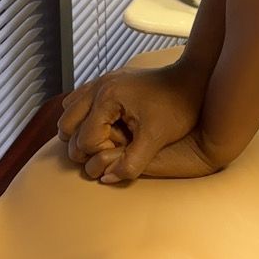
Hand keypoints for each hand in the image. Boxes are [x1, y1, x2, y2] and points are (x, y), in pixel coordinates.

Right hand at [58, 60, 207, 181]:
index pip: (84, 140)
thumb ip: (131, 163)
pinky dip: (86, 118)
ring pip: (69, 113)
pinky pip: (80, 102)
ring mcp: (100, 81)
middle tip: (107, 152)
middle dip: (82, 145)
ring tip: (106, 140)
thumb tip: (104, 178)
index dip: (99, 155)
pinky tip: (109, 127)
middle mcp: (98, 86)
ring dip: (80, 131)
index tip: (122, 154)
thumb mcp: (156, 139)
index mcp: (107, 98)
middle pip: (66, 126)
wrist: (191, 79)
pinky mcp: (107, 81)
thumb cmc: (177, 108)